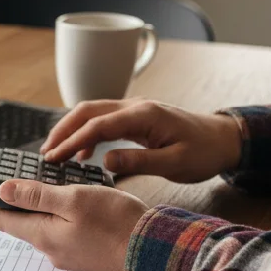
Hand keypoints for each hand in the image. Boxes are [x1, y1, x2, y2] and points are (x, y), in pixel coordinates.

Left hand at [0, 180, 148, 270]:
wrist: (153, 251)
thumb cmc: (116, 223)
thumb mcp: (73, 199)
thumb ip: (37, 195)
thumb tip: (3, 191)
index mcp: (42, 235)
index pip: (3, 219)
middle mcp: (50, 250)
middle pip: (23, 224)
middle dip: (16, 203)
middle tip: (14, 180)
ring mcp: (68, 255)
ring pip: (45, 228)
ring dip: (41, 209)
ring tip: (46, 186)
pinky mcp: (84, 255)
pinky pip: (64, 233)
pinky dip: (61, 217)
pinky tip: (73, 203)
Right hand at [40, 98, 242, 182]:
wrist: (225, 140)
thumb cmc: (204, 152)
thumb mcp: (174, 163)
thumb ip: (138, 161)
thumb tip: (104, 160)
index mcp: (143, 115)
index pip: (97, 125)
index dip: (71, 141)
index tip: (52, 158)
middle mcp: (135, 107)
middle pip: (87, 111)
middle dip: (62, 130)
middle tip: (45, 153)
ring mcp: (135, 110)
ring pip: (92, 113)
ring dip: (71, 130)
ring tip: (55, 153)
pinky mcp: (136, 118)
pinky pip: (103, 121)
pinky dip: (86, 133)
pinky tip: (80, 153)